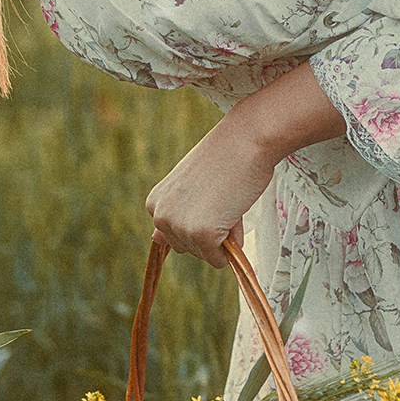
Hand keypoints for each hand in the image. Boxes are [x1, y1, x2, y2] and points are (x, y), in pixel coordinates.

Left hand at [145, 123, 277, 266]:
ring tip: (228, 202)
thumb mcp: (188, 188)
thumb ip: (173, 215)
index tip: (209, 195)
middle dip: (209, 232)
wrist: (245, 140)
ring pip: (205, 255)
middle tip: (221, 198)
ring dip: (222, 237)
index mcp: (154, 203)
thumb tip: (154, 241)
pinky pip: (219, 260)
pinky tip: (234, 214)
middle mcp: (160, 216)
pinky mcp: (201, 235)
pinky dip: (232, 245)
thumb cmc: (223, 160)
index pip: (175, 236)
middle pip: (188, 249)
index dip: (199, 219)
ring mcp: (180, 227)